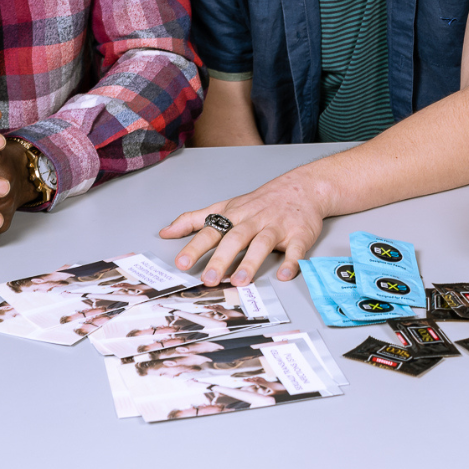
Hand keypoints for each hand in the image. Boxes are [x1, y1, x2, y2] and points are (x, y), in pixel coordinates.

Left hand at [159, 168, 327, 285]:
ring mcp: (277, 227)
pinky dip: (292, 262)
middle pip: (236, 238)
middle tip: (209, 279)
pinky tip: (284, 275)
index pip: (212, 230)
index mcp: (235, 216)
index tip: (181, 263)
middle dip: (221, 258)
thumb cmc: (259, 202)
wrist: (303, 187)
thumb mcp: (225, 206)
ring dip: (251, 262)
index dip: (196, 247)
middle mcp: (254, 221)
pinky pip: (296, 249)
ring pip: (263, 243)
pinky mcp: (300, 235)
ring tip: (240, 280)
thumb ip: (195, 220)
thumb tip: (165, 232)